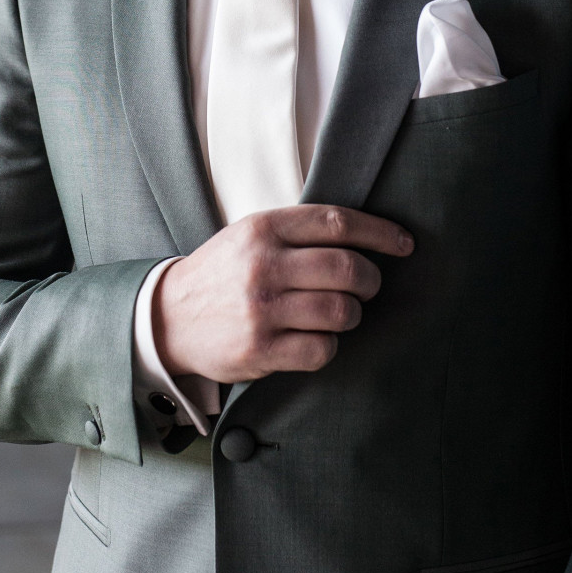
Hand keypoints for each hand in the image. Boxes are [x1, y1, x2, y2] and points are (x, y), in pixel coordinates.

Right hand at [153, 205, 412, 384]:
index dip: (380, 233)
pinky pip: (322, 349)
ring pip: (341, 311)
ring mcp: (261, 309)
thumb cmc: (222, 273)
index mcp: (264, 228)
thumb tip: (365, 236)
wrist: (168, 318)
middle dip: (371, 281)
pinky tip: (316, 339)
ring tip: (340, 314)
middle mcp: (263, 265)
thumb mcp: (250, 235)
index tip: (404, 244)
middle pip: (348, 268)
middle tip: (368, 287)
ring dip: (352, 315)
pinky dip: (329, 346)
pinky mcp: (260, 349)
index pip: (337, 223)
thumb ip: (298, 231)